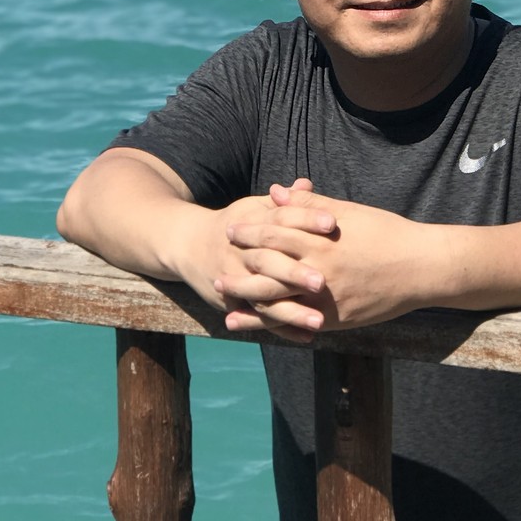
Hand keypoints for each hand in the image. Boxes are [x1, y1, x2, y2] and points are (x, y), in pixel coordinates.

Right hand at [176, 180, 338, 342]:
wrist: (188, 245)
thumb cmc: (235, 224)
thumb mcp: (255, 208)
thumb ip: (285, 201)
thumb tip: (306, 183)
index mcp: (253, 223)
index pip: (281, 219)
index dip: (306, 219)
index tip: (333, 224)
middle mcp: (242, 252)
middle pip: (269, 261)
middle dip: (294, 273)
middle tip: (322, 282)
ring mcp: (235, 279)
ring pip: (263, 297)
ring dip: (290, 311)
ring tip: (319, 321)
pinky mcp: (232, 302)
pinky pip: (258, 318)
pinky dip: (282, 329)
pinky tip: (307, 337)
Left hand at [220, 185, 432, 332]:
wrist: (421, 268)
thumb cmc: (387, 233)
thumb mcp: (349, 213)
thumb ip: (310, 205)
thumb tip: (276, 191)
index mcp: (321, 240)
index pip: (274, 234)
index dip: (250, 231)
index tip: (231, 229)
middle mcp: (319, 270)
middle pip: (267, 269)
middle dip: (240, 267)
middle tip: (217, 264)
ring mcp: (325, 298)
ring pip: (276, 301)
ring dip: (247, 299)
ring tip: (224, 296)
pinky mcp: (335, 319)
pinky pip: (296, 322)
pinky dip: (272, 323)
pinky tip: (254, 323)